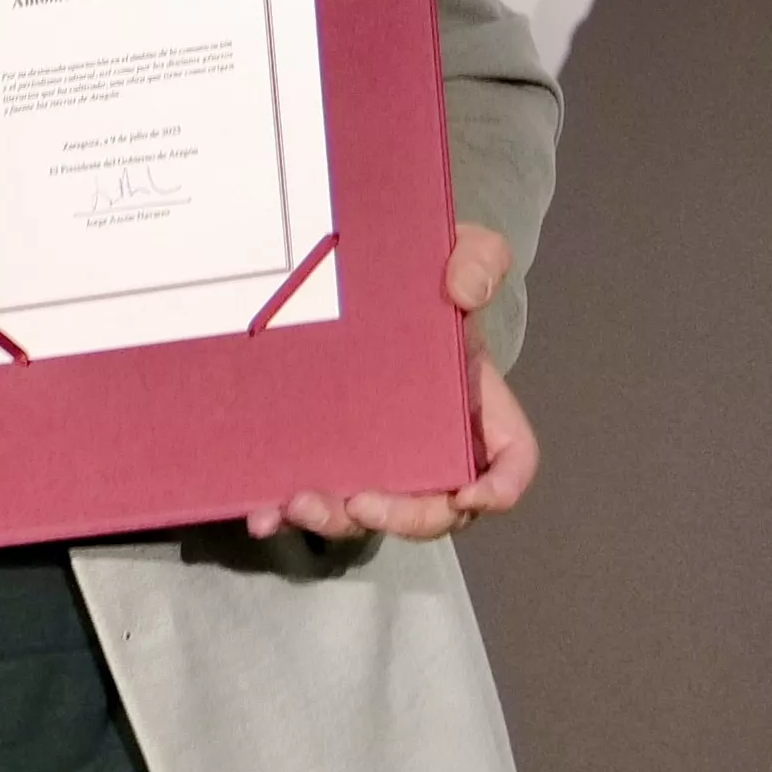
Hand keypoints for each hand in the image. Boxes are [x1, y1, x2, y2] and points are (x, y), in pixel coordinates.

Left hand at [251, 223, 541, 541]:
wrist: (364, 278)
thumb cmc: (427, 273)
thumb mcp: (465, 250)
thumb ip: (481, 260)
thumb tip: (463, 292)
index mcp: (480, 410)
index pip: (510, 464)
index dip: (499, 489)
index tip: (469, 494)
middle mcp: (434, 447)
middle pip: (435, 510)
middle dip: (401, 517)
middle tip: (361, 503)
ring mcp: (381, 458)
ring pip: (369, 514)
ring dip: (336, 521)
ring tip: (297, 505)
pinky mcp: (331, 457)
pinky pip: (315, 498)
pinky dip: (287, 514)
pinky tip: (261, 514)